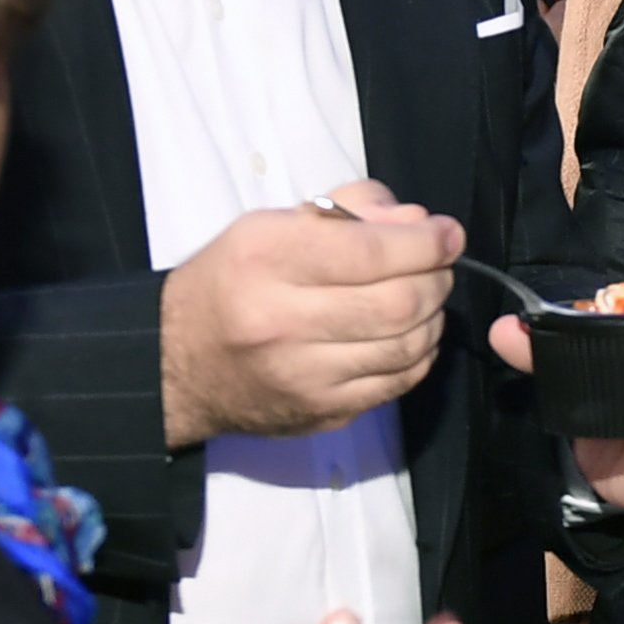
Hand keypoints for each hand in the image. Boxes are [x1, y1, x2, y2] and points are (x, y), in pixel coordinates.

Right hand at [166, 186, 454, 443]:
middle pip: (398, 302)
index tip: (446, 233)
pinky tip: (413, 335)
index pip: (370, 251)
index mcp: (267, 259)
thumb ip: (347, 210)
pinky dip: (419, 355)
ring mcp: (304, 376)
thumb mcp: (270, 225)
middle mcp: (283, 320)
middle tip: (439, 265)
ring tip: (427, 297)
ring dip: (434, 316)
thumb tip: (416, 221)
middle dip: (436, 278)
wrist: (177, 365)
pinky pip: (395, 384)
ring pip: (406, 347)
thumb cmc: (230, 281)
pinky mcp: (321, 413)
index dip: (425, 242)